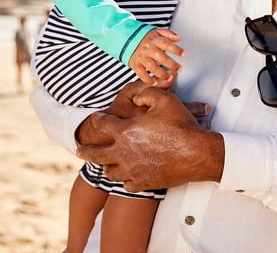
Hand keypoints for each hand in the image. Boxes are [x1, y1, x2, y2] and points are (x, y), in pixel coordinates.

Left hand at [76, 87, 223, 191]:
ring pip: (110, 171)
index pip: (101, 124)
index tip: (95, 118)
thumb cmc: (181, 125)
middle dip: (85, 150)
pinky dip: (124, 179)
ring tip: (106, 163)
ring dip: (107, 165)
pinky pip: (126, 184)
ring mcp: (132, 171)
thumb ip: (145, 93)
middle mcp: (123, 153)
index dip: (96, 119)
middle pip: (95, 154)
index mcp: (125, 132)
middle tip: (79, 150)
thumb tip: (135, 96)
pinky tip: (126, 175)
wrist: (196, 153)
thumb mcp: (164, 99)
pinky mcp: (143, 183)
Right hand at [128, 28, 184, 87]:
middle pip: (160, 57)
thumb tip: (179, 38)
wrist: (127, 39)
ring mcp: (141, 57)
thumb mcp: (157, 32)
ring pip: (151, 66)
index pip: (166, 43)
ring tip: (169, 78)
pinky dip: (147, 79)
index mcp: (154, 40)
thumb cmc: (146, 37)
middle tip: (179, 69)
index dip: (175, 49)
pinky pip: (141, 73)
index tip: (184, 54)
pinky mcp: (136, 64)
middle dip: (171, 64)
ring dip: (161, 74)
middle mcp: (148, 49)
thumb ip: (169, 34)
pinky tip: (155, 82)